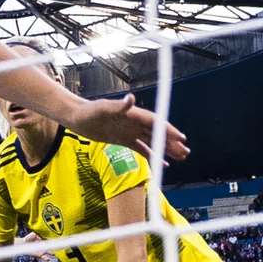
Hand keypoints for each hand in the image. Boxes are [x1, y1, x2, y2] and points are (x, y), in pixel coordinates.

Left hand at [66, 94, 187, 162]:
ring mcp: (130, 131)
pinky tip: (163, 163)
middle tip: (186, 152)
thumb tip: (131, 98)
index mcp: (132, 114)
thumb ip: (118, 106)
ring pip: (152, 141)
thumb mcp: (103, 109)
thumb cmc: (88, 111)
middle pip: (157, 132)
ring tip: (181, 158)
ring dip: (166, 149)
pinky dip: (153, 155)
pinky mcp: (124, 140)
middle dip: (172, 142)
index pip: (155, 122)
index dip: (168, 129)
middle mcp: (134, 122)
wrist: (76, 118)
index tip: (181, 138)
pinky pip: (142, 149)